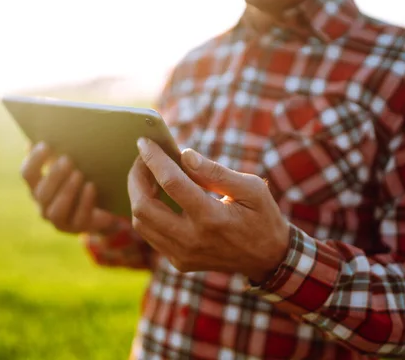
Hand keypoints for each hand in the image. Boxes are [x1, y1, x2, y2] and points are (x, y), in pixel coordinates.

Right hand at [21, 142, 114, 233]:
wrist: (98, 207)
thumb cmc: (78, 179)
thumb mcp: (68, 165)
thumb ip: (57, 151)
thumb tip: (51, 125)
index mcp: (36, 186)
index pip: (27, 173)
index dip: (34, 160)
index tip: (46, 144)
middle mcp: (42, 204)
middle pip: (41, 192)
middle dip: (54, 175)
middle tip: (67, 159)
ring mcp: (58, 220)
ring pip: (56, 209)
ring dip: (67, 190)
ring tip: (79, 174)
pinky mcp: (76, 228)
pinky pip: (79, 217)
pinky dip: (85, 201)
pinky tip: (91, 186)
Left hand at [127, 138, 289, 282]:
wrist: (268, 258)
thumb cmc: (261, 216)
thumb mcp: (251, 188)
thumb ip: (215, 172)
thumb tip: (184, 154)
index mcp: (212, 218)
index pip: (171, 183)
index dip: (154, 159)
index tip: (144, 142)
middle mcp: (192, 240)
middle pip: (144, 207)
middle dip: (135, 177)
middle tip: (140, 158)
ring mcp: (183, 254)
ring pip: (141, 222)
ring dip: (137, 194)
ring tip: (146, 173)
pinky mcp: (179, 261)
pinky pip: (150, 234)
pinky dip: (146, 211)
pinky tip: (154, 193)